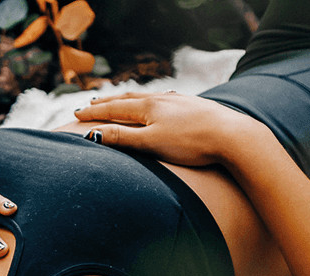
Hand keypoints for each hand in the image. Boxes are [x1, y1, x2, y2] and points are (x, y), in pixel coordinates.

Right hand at [73, 92, 263, 166]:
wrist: (233, 137)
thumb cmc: (191, 143)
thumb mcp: (151, 143)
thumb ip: (123, 138)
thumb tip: (95, 134)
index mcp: (148, 107)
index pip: (113, 109)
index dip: (93, 113)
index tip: (76, 113)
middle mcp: (162, 99)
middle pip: (128, 99)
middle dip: (107, 102)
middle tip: (91, 103)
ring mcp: (180, 101)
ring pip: (147, 98)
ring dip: (129, 100)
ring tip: (120, 101)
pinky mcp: (195, 107)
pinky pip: (165, 101)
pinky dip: (150, 102)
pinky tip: (157, 104)